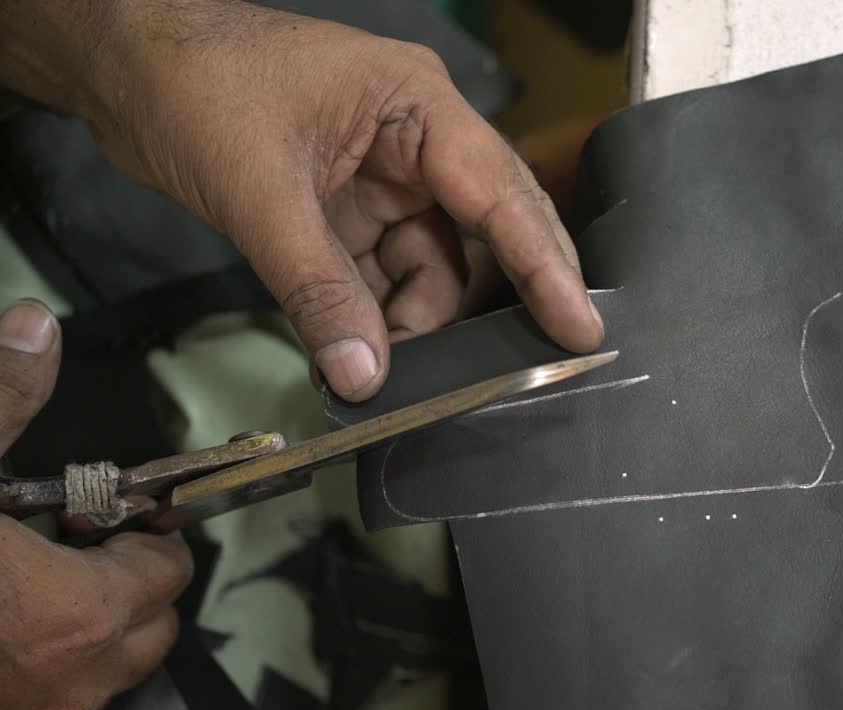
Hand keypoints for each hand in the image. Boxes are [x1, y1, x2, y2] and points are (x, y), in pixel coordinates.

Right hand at [0, 300, 193, 709]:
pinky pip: (53, 702)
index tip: (107, 512)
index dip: (144, 531)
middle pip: (150, 627)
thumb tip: (35, 326)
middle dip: (127, 580)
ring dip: (86, 628)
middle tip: (70, 542)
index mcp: (78, 613)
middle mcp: (71, 683)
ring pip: (103, 672)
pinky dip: (43, 666)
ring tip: (26, 584)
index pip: (168, 572)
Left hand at [66, 0, 601, 400]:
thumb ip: (316, 287)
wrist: (123, 63)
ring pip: (433, 267)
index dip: (543, 266)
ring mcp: (384, 179)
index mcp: (418, 106)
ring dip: (411, 322)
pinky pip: (383, 275)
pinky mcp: (350, 210)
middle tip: (507, 368)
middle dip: (488, 302)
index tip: (580, 327)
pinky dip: (373, 318)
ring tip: (377, 366)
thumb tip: (363, 374)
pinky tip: (354, 351)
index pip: (499, 195)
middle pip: (484, 234)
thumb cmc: (196, 83)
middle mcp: (417, 143)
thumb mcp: (259, 189)